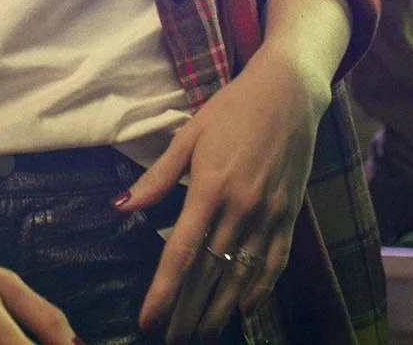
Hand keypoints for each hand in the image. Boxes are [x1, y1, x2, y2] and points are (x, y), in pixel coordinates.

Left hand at [117, 48, 329, 342]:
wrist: (289, 93)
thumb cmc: (232, 109)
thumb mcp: (189, 134)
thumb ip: (158, 177)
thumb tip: (123, 206)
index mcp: (210, 188)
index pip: (181, 252)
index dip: (164, 291)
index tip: (149, 318)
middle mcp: (241, 208)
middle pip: (210, 272)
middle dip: (188, 311)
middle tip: (170, 338)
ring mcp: (269, 215)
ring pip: (241, 275)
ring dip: (220, 310)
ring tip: (201, 334)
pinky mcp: (289, 215)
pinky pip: (274, 262)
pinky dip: (259, 290)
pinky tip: (243, 309)